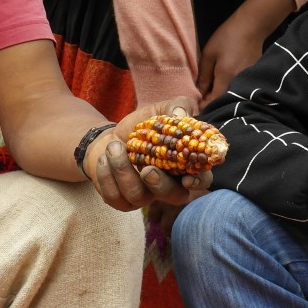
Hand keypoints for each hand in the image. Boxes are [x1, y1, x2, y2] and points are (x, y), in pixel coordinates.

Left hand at [82, 97, 199, 211]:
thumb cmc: (141, 127)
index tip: (187, 178)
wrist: (109, 138)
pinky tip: (105, 158)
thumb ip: (177, 105)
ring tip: (113, 146)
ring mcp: (146, 197)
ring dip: (123, 169)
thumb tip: (180, 113)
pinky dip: (106, 175)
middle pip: (174, 196)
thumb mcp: (158, 110)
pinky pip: (115, 197)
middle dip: (161, 185)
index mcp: (184, 166)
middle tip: (147, 170)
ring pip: (139, 196)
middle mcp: (169, 185)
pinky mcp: (122, 202)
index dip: (198, 181)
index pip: (201, 179)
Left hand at [196, 18, 264, 102]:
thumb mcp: (208, 55)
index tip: (196, 106)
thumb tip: (199, 94)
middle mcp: (238, 84)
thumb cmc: (227, 37)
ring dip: (221, 97)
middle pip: (224, 102)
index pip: (214, 102)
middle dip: (212, 104)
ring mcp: (247, 81)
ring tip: (210, 91)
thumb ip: (203, 76)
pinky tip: (223, 83)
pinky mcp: (251, 78)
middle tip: (202, 99)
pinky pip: (238, 89)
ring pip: (231, 96)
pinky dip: (229, 90)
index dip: (204, 107)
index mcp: (226, 78)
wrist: (251, 27)